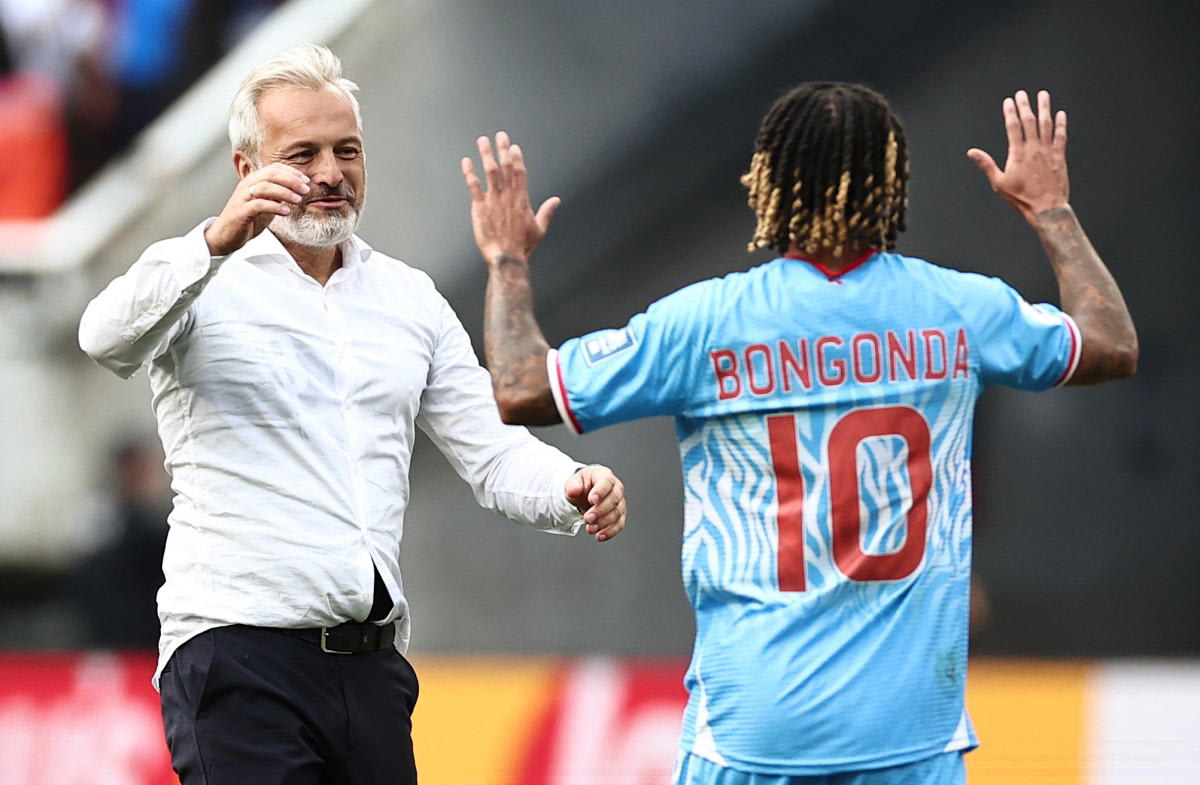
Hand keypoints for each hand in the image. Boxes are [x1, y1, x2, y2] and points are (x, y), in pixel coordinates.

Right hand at [205, 163, 310, 255]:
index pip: (274, 168)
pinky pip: (259, 205)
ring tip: (299, 200)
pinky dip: (274, 206)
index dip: (292, 172)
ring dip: (285, 192)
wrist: (226, 235)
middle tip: (306, 189)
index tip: (306, 181)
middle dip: (292, 180)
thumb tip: (299, 190)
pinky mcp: (241, 211)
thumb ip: (278, 195)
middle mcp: (247, 185)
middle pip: (271, 174)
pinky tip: (286, 211)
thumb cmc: (247, 219)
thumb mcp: (267, 204)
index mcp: (254, 180)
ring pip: (265, 187)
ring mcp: (243, 197)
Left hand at [462, 131, 559, 264]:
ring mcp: (493, 200)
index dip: (516, 158)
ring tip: (482, 141)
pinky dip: (470, 173)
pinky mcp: (480, 207)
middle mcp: (508, 196)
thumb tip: (556, 200)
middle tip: (500, 135)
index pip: (520, 172)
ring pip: (490, 172)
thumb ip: (547, 212)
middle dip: (503, 149)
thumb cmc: (523, 246)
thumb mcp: (539, 229)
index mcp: (522, 199)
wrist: (506, 257)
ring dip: (486, 154)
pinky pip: (474, 186)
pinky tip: (466, 162)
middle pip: (506, 167)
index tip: (513, 146)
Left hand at [565, 465, 626, 542]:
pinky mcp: (619, 516)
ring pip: (617, 513)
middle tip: (588, 518)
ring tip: (590, 528)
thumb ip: (573, 485)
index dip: (600, 491)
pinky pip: (619, 525)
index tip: (592, 500)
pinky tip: (600, 536)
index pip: (607, 481)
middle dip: (600, 510)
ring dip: (603, 523)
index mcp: (604, 476)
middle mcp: (615, 488)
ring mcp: (619, 503)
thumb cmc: (582, 486)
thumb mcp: (573, 482)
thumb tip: (575, 490)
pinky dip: (610, 532)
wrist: (584, 495)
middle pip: (613, 499)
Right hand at [967, 89, 1068, 227]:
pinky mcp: (1059, 156)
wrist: (1046, 208)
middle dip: (1025, 106)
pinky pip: (1061, 136)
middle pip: (1029, 121)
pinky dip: (1061, 124)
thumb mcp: (999, 183)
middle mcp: (1034, 148)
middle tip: (1022, 94)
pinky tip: (1061, 115)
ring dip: (1044, 108)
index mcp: (1018, 153)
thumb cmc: (1021, 198)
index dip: (1010, 112)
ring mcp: (1048, 151)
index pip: (1013, 127)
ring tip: (1043, 95)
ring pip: (1047, 124)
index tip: (1009, 101)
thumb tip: (972, 152)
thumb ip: (986, 165)